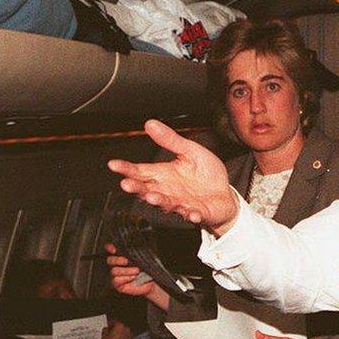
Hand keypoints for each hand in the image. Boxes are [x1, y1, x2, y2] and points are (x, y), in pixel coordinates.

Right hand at [102, 319, 133, 338]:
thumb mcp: (104, 335)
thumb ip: (105, 329)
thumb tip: (106, 329)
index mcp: (119, 325)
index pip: (114, 322)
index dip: (110, 323)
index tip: (108, 325)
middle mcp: (126, 328)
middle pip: (120, 326)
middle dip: (115, 329)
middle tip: (110, 332)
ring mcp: (129, 334)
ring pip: (123, 332)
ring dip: (119, 333)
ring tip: (113, 338)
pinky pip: (125, 337)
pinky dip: (122, 338)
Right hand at [105, 243, 169, 310]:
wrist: (152, 282)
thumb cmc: (148, 269)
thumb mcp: (145, 258)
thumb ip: (138, 251)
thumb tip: (135, 244)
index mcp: (122, 256)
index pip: (111, 249)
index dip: (110, 248)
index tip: (114, 249)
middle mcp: (118, 265)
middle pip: (110, 260)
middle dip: (117, 260)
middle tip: (127, 261)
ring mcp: (117, 275)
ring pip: (114, 271)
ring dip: (126, 271)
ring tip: (137, 271)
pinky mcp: (118, 285)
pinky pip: (116, 280)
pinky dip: (125, 278)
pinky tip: (133, 277)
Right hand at [107, 119, 238, 234]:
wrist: (224, 194)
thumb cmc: (205, 174)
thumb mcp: (190, 151)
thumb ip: (170, 140)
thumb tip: (150, 124)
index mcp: (164, 174)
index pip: (140, 171)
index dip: (126, 168)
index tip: (114, 165)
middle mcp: (168, 190)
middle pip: (146, 190)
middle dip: (136, 188)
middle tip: (127, 184)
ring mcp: (181, 203)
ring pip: (166, 204)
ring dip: (158, 201)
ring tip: (152, 197)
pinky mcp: (197, 213)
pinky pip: (192, 215)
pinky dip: (191, 215)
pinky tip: (191, 213)